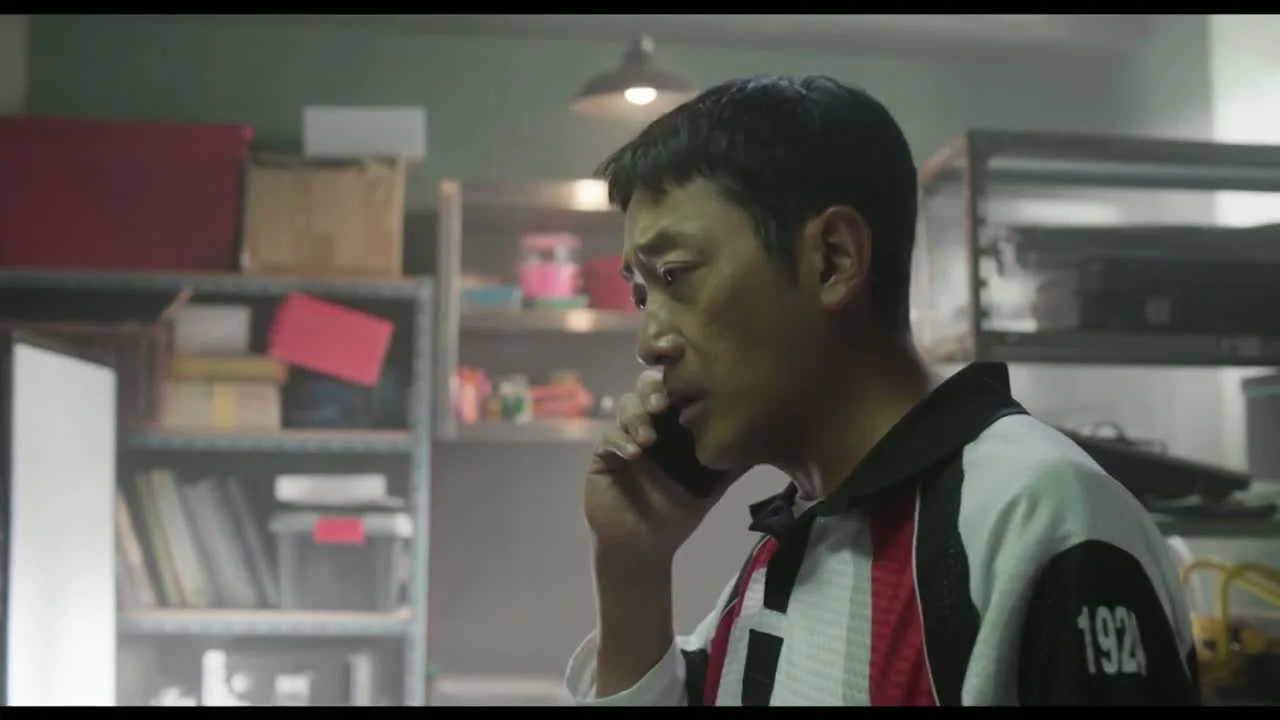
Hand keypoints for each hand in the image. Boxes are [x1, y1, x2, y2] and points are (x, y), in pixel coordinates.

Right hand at [584, 369, 734, 568]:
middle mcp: (651, 424)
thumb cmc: (678, 514)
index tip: (694, 384)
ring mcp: (625, 437)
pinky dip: (620, 440)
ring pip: (626, 406)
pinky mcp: (605, 455)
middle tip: (663, 404)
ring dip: (637, 416)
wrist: (645, 546)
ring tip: (649, 439)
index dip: (682, 381)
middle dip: (654, 389)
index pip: (678, 390)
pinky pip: (608, 437)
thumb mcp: (712, 487)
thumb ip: (732, 464)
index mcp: (675, 426)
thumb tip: (766, 442)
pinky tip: (633, 454)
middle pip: (647, 387)